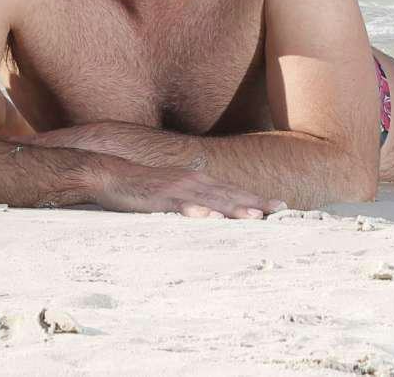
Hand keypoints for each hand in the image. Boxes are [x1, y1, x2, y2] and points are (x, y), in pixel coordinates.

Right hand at [89, 161, 278, 218]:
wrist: (111, 174)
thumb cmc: (142, 187)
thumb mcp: (173, 193)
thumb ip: (193, 202)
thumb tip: (212, 216)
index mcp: (198, 181)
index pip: (233, 192)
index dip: (256, 199)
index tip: (280, 207)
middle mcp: (193, 181)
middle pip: (230, 194)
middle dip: (256, 203)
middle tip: (282, 211)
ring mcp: (178, 189)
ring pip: (212, 200)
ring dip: (235, 208)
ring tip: (256, 217)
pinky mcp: (160, 198)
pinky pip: (182, 207)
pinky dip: (198, 212)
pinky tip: (211, 219)